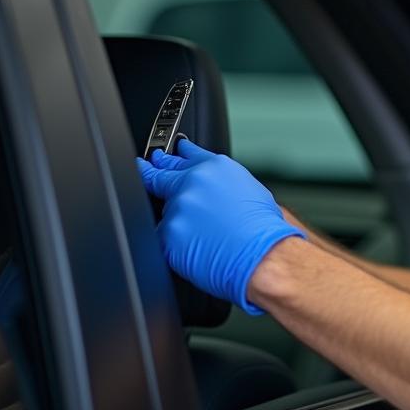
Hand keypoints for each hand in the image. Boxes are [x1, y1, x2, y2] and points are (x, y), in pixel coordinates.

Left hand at [136, 139, 305, 313]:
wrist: (262, 255)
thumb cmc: (264, 228)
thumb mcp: (251, 190)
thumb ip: (222, 183)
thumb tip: (211, 189)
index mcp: (216, 168)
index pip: (187, 155)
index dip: (174, 155)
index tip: (164, 155)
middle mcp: (194, 182)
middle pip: (161, 174)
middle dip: (152, 172)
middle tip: (146, 168)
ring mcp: (178, 207)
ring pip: (167, 212)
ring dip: (178, 222)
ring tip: (201, 237)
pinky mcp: (168, 233)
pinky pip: (164, 238)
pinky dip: (176, 244)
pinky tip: (196, 249)